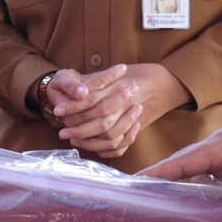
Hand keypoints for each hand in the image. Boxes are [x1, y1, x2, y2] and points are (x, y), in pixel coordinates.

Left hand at [51, 64, 188, 159]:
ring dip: (89, 141)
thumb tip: (77, 91)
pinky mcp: (137, 130)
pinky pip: (121, 146)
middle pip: (101, 122)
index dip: (73, 106)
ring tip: (73, 138)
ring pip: (110, 137)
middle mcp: (128, 104)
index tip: (58, 110)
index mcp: (121, 86)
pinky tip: (91, 147)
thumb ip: (95, 80)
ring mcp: (135, 119)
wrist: (164, 82)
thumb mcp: (114, 72)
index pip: (92, 99)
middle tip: (62, 131)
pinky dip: (105, 150)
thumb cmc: (135, 74)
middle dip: (79, 128)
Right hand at [143, 116, 221, 221]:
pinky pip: (217, 180)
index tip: (131, 185)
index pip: (181, 161)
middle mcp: (221, 148)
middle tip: (142, 204)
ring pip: (201, 175)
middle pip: (185, 167)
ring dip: (186, 190)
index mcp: (221, 144)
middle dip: (164, 183)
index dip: (156, 173)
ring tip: (166, 212)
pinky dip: (207, 194)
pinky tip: (205, 212)